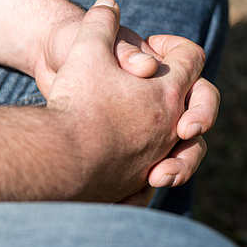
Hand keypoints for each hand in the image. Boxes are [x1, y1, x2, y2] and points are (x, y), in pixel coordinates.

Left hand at [46, 0, 217, 202]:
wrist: (47, 69)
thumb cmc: (71, 46)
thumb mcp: (92, 42)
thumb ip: (123, 51)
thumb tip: (147, 67)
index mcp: (163, 70)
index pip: (195, 71)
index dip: (192, 76)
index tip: (172, 82)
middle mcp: (166, 101)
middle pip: (199, 116)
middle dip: (199, 123)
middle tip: (184, 132)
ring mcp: (153, 132)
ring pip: (183, 154)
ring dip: (179, 168)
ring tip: (158, 178)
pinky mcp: (133, 157)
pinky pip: (148, 181)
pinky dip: (140, 195)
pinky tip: (124, 203)